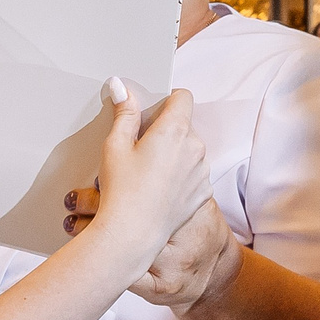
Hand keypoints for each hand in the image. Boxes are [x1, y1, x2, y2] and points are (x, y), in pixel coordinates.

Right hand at [68, 82, 210, 261]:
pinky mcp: (204, 192)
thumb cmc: (121, 189)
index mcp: (175, 130)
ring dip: (177, 153)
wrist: (133, 233)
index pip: (183, 97)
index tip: (154, 109)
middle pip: (186, 125)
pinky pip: (196, 173)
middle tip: (143, 146)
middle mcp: (196, 147)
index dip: (169, 98)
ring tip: (150, 170)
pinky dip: (183, 175)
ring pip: (192, 150)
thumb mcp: (115, 145)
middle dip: (168, 129)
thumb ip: (125, 112)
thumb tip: (122, 86)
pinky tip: (161, 187)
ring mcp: (203, 171)